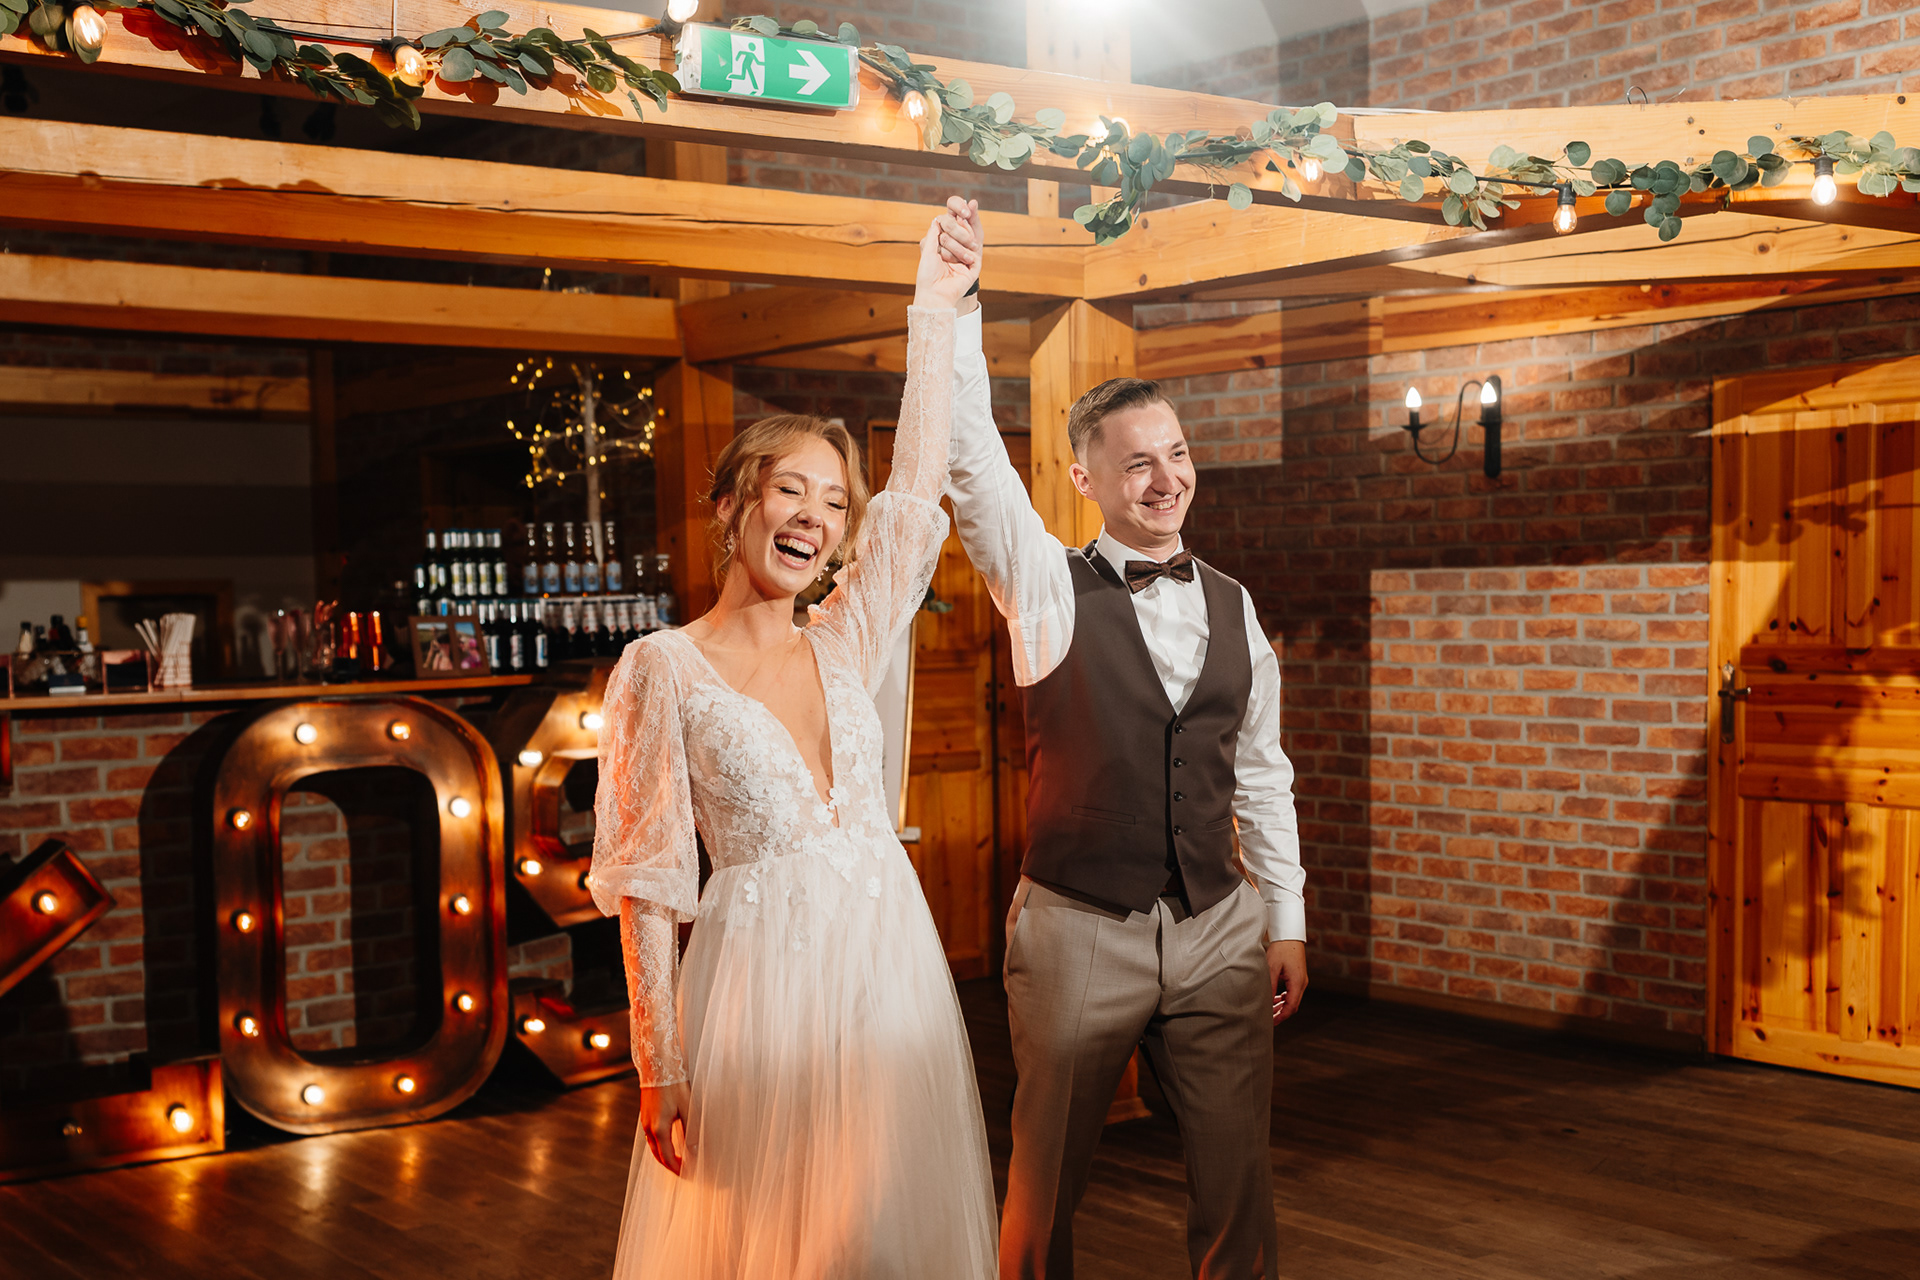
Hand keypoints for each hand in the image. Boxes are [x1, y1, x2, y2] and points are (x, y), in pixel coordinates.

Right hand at [639, 1081, 691, 1174]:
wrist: (659, 1065)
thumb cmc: (675, 1085)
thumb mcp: (687, 1107)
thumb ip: (691, 1130)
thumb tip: (695, 1149)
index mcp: (659, 1128)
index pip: (667, 1157)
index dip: (677, 1168)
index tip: (687, 1174)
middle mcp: (649, 1127)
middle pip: (658, 1155)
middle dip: (670, 1166)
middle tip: (683, 1171)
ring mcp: (645, 1121)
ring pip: (653, 1147)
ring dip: (664, 1156)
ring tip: (677, 1160)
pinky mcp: (645, 1115)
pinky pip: (651, 1138)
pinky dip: (659, 1146)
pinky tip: (669, 1143)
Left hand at [938, 196, 984, 314]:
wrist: (933, 293)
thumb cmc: (927, 274)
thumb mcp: (927, 248)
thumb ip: (934, 232)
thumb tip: (938, 217)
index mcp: (945, 241)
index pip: (955, 220)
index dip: (960, 209)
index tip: (965, 205)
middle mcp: (957, 246)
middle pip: (962, 225)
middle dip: (954, 230)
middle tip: (943, 241)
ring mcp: (967, 255)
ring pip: (968, 236)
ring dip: (955, 246)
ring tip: (946, 258)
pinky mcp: (975, 266)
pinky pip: (973, 251)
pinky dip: (963, 254)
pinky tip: (960, 261)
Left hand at [1267, 940, 1307, 1024]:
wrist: (1289, 936)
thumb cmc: (1281, 949)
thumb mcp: (1272, 967)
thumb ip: (1270, 985)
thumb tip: (1267, 1001)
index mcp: (1297, 982)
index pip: (1291, 1006)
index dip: (1282, 1016)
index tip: (1272, 1022)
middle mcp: (1302, 983)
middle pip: (1293, 1005)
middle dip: (1281, 1013)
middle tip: (1269, 1019)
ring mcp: (1301, 980)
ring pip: (1293, 999)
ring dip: (1282, 1006)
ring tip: (1270, 1011)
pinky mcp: (1298, 977)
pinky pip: (1293, 992)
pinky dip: (1285, 998)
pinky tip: (1275, 999)